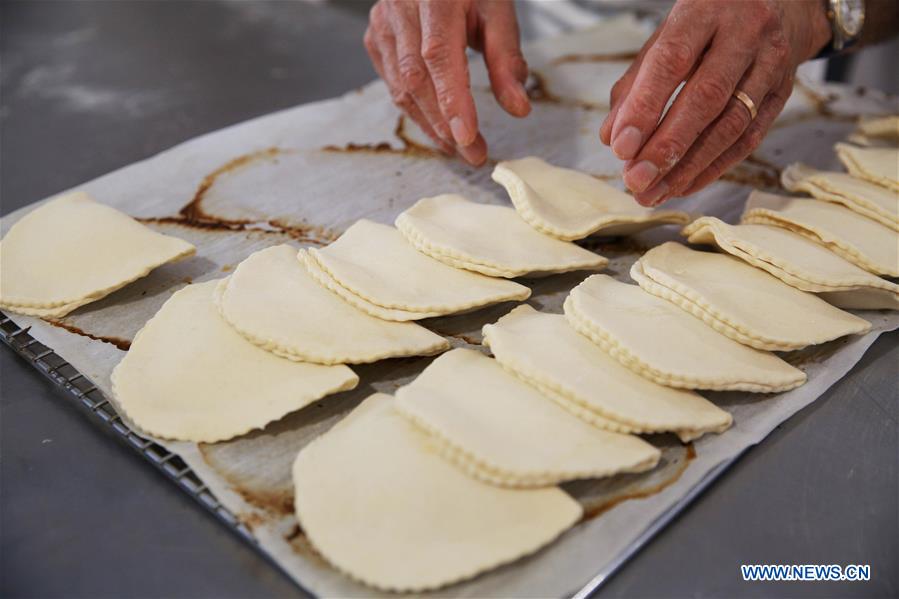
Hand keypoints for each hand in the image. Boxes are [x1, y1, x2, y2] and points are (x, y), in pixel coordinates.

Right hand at [364, 0, 530, 165]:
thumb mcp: (498, 10)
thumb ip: (507, 58)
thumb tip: (518, 108)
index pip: (439, 55)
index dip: (451, 100)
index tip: (468, 137)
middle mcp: (400, 8)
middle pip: (416, 79)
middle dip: (444, 124)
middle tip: (474, 153)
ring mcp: (382, 24)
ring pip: (401, 87)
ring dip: (430, 124)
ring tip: (459, 147)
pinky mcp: (375, 37)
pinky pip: (393, 83)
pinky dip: (416, 109)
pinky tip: (437, 126)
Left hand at [599, 0, 831, 204]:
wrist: (781, 1)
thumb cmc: (707, 23)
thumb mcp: (666, 36)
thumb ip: (636, 83)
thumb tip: (612, 137)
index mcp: (705, 9)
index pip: (672, 61)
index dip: (645, 107)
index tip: (622, 147)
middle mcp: (745, 32)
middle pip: (707, 98)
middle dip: (667, 146)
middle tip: (636, 180)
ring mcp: (771, 62)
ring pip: (731, 124)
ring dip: (689, 166)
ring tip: (654, 192)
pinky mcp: (783, 92)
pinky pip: (750, 138)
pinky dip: (714, 167)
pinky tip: (683, 185)